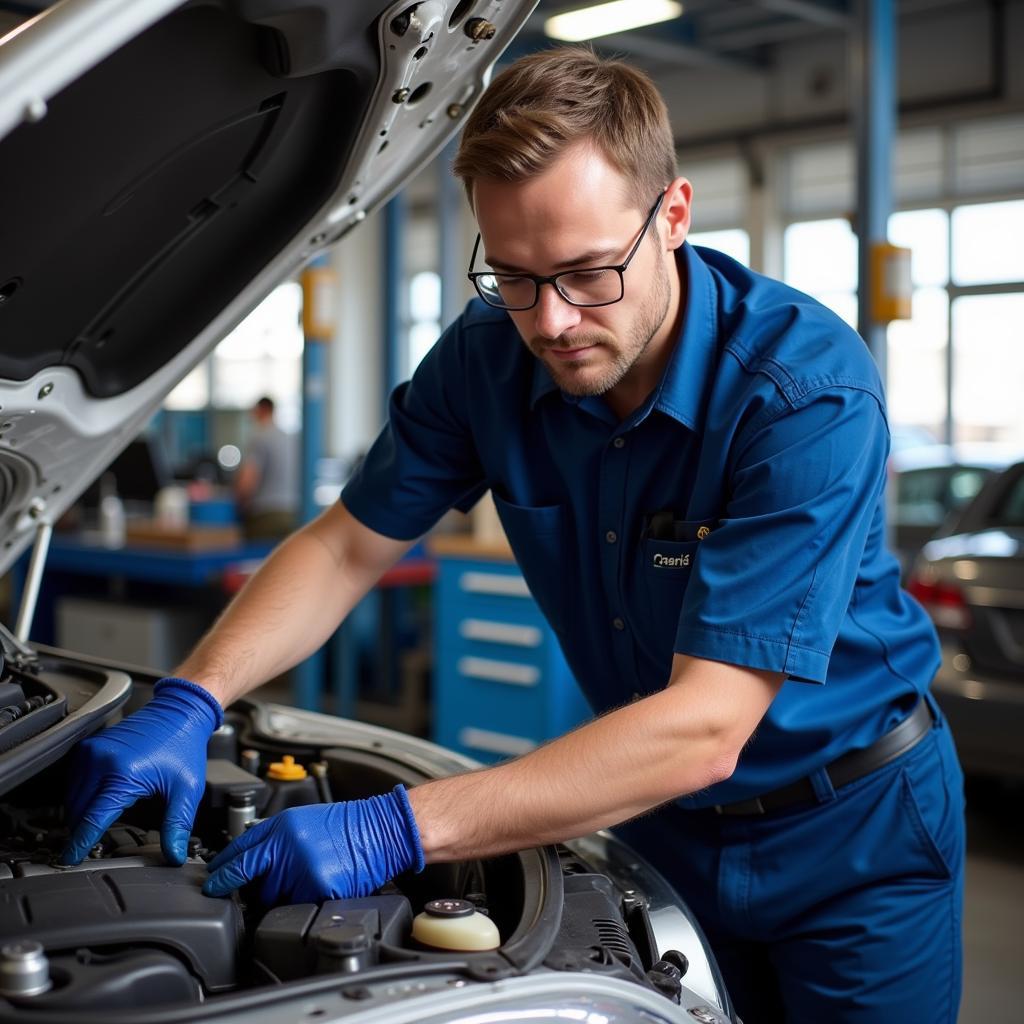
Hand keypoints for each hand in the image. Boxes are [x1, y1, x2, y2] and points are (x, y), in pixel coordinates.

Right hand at [61, 677, 222, 865]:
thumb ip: (178, 825)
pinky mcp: (88, 747)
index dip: (80, 844)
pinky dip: (80, 796)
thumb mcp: (187, 790)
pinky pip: (73, 782)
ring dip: (81, 814)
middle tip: (95, 844)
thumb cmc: (184, 747)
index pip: (91, 819)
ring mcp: (91, 752)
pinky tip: (97, 802)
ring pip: (71, 798)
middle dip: (83, 831)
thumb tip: (175, 855)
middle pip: (77, 811)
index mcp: (122, 774)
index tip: (70, 860)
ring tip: (99, 823)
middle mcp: (100, 761)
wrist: (180, 713)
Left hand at [202, 785, 423, 904]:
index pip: (238, 853)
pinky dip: (302, 900)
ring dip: (280, 894)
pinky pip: (296, 905)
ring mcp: (301, 869)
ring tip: (302, 878)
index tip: (211, 882)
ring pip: (272, 896)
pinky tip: (316, 885)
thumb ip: (273, 838)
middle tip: (249, 889)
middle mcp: (286, 846)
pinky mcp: (317, 889)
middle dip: (247, 887)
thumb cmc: (346, 824)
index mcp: (281, 826)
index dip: (221, 870)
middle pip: (249, 879)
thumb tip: (248, 861)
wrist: (381, 829)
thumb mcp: (302, 819)